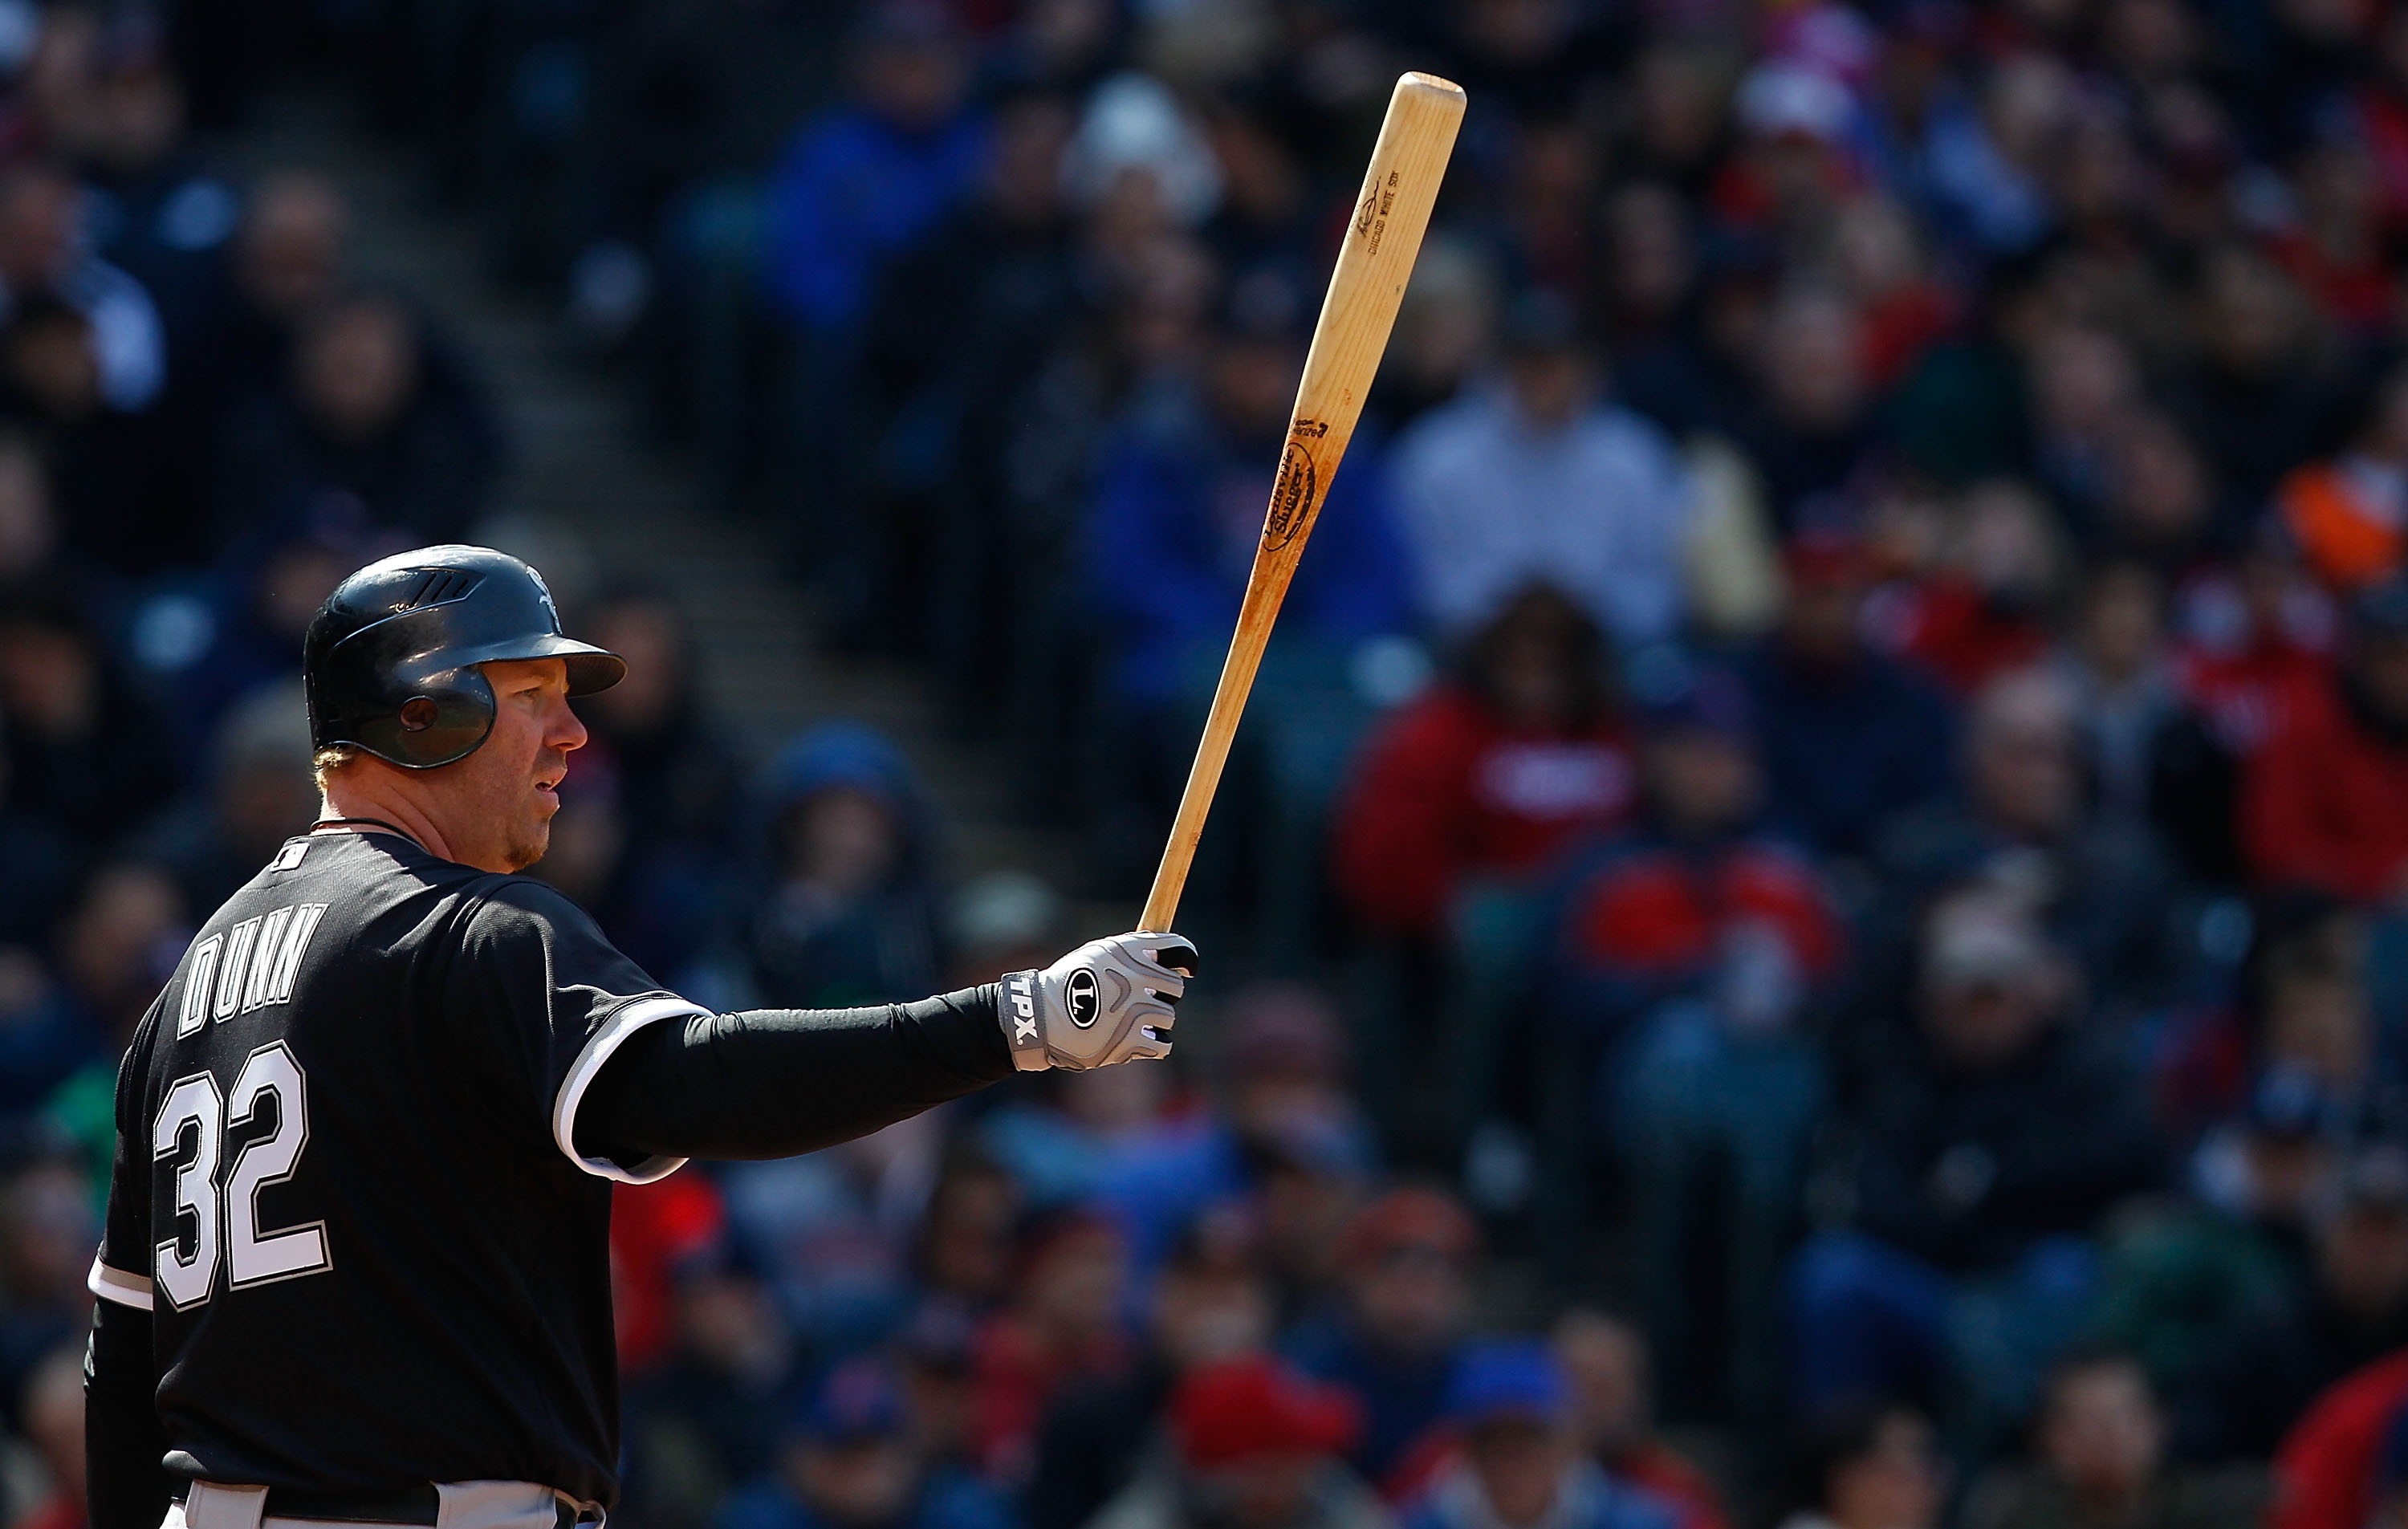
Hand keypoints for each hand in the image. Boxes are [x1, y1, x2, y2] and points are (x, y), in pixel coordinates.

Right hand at [1001, 932, 1196, 1070]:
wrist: (1041, 1016)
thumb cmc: (1069, 982)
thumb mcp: (1098, 953)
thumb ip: (1132, 950)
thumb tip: (1165, 955)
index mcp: (1129, 952)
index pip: (1179, 950)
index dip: (1186, 959)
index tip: (1186, 968)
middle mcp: (1136, 979)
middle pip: (1176, 987)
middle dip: (1164, 992)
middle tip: (1144, 998)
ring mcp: (1135, 1011)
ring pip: (1167, 1016)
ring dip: (1154, 1020)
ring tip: (1128, 1020)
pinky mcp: (1130, 1041)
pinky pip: (1162, 1044)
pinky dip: (1153, 1043)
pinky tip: (1138, 1038)